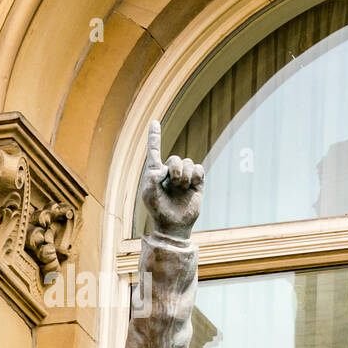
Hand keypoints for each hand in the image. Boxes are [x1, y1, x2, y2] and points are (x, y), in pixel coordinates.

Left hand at [140, 120, 203, 240]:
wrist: (173, 225)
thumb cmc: (158, 210)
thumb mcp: (148, 193)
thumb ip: (152, 175)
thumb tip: (167, 168)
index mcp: (155, 173)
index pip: (154, 151)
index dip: (154, 136)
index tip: (154, 122)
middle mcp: (170, 173)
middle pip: (176, 158)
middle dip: (175, 169)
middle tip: (174, 184)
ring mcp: (184, 178)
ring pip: (188, 163)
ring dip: (185, 175)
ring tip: (181, 188)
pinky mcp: (197, 184)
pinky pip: (199, 169)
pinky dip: (196, 176)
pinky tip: (192, 186)